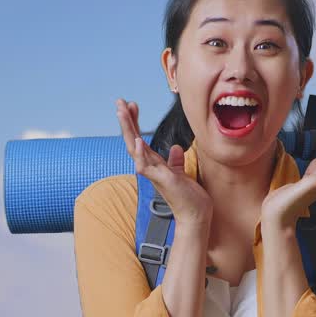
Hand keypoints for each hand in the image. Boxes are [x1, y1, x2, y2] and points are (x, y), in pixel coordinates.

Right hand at [116, 98, 213, 226]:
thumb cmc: (189, 197)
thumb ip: (175, 161)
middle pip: (133, 140)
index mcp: (154, 164)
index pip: (140, 139)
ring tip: (122, 111)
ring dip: (128, 130)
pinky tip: (138, 140)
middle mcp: (150, 168)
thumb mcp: (181, 173)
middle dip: (126, 121)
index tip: (132, 105)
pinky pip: (145, 166)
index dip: (135, 122)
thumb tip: (175, 148)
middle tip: (119, 101)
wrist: (196, 215)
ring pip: (135, 148)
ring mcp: (153, 174)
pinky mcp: (161, 180)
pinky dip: (140, 153)